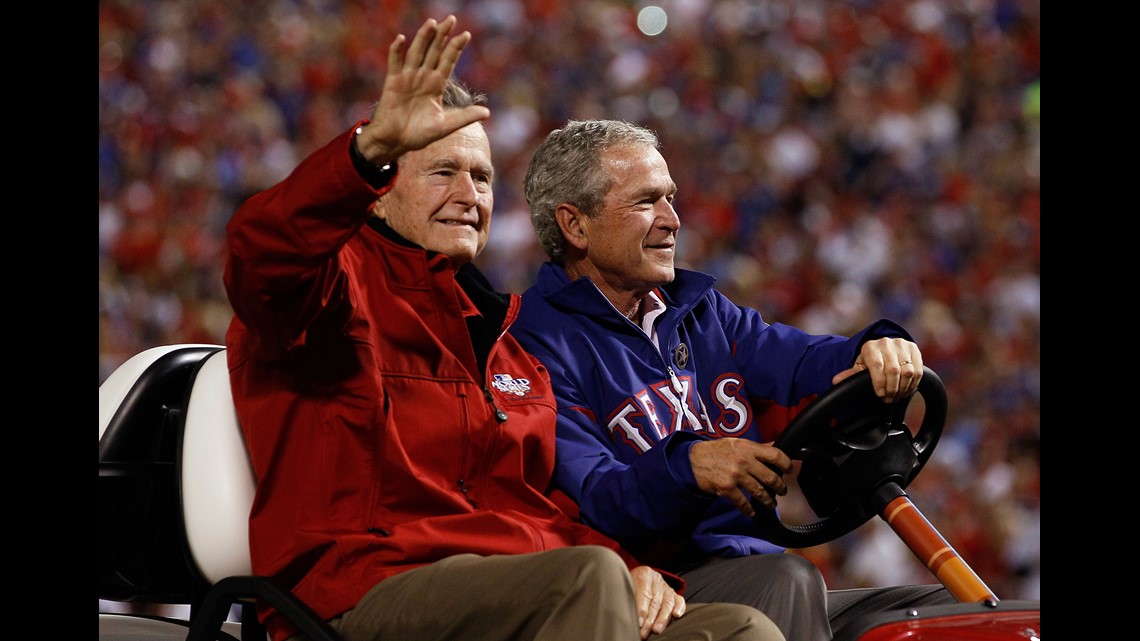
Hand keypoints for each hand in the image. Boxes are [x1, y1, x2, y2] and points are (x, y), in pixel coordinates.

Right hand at [355, 15, 490, 165]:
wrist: (396, 142)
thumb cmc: (419, 135)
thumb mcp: (445, 126)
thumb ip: (464, 117)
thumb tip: (487, 113)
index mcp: (436, 85)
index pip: (448, 62)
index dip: (456, 48)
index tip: (466, 35)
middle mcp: (423, 77)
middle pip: (434, 52)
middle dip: (442, 36)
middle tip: (451, 19)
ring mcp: (408, 78)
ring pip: (417, 53)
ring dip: (423, 38)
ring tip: (432, 23)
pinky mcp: (393, 82)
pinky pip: (395, 63)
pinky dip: (396, 51)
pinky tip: (401, 38)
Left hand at [629, 566, 685, 638]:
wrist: (642, 576)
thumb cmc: (632, 583)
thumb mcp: (627, 585)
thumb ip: (629, 597)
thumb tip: (627, 616)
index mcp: (644, 575)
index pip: (644, 593)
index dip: (641, 610)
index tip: (639, 623)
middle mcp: (657, 581)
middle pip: (655, 602)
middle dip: (649, 620)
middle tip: (644, 633)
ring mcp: (667, 588)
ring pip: (667, 604)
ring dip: (662, 619)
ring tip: (656, 630)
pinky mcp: (675, 595)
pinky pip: (680, 601)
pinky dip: (679, 609)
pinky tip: (676, 616)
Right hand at [689, 438, 790, 515]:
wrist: (692, 460)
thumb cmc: (715, 451)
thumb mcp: (737, 443)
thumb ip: (756, 447)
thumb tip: (775, 446)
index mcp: (748, 448)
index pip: (775, 454)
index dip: (786, 463)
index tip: (790, 470)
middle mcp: (744, 461)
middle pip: (770, 477)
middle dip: (779, 487)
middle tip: (782, 491)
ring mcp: (736, 475)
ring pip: (759, 491)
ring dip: (768, 500)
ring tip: (771, 504)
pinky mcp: (727, 488)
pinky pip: (743, 503)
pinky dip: (749, 510)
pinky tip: (752, 512)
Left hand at [832, 337, 921, 402]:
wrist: (885, 348)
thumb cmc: (870, 360)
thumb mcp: (860, 366)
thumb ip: (850, 375)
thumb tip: (835, 381)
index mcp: (870, 346)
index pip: (877, 365)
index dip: (879, 382)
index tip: (880, 395)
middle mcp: (887, 343)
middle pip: (894, 370)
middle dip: (891, 388)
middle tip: (888, 399)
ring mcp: (902, 345)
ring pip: (907, 371)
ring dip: (903, 388)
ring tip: (897, 396)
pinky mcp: (914, 349)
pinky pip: (918, 370)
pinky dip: (913, 384)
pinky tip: (906, 390)